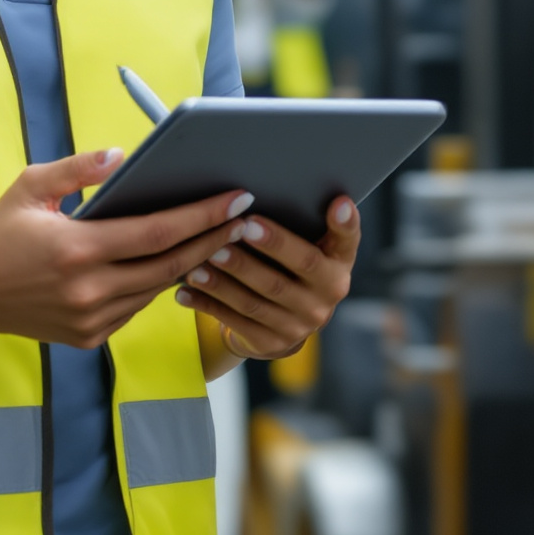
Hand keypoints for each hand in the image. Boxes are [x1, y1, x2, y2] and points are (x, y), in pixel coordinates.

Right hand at [0, 151, 254, 350]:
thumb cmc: (0, 232)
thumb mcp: (30, 187)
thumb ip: (77, 168)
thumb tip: (123, 156)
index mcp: (77, 249)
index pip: (157, 232)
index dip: (202, 216)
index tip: (235, 199)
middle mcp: (89, 291)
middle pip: (170, 264)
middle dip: (213, 240)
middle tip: (245, 218)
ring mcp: (91, 320)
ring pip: (157, 289)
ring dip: (189, 263)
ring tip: (219, 237)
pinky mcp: (90, 338)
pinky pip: (136, 306)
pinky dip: (155, 283)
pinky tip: (174, 262)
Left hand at [175, 197, 357, 360]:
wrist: (282, 323)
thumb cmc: (287, 266)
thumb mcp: (304, 245)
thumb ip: (300, 220)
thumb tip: (264, 191)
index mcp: (338, 263)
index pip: (348, 240)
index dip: (345, 223)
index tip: (338, 203)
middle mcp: (327, 295)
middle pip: (299, 267)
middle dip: (270, 246)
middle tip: (240, 226)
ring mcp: (300, 324)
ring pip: (260, 298)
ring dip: (228, 278)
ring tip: (202, 258)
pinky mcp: (271, 343)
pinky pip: (235, 321)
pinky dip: (208, 304)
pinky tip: (185, 290)